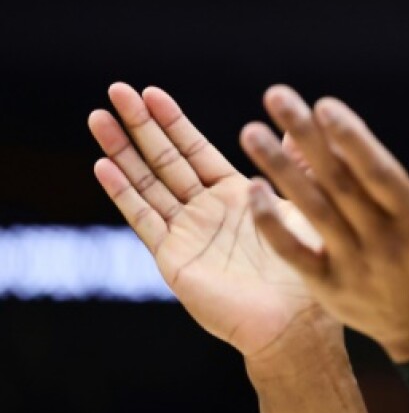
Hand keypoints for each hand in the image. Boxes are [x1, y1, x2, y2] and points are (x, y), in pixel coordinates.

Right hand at [89, 83, 325, 357]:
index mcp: (235, 196)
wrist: (294, 322)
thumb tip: (304, 120)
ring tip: (98, 118)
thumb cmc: (306, 270)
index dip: (173, 122)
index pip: (196, 150)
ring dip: (122, 151)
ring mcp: (186, 233)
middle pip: (165, 160)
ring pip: (147, 184)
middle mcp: (205, 211)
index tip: (151, 92)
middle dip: (141, 126)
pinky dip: (124, 192)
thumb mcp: (304, 206)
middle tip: (117, 90)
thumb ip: (298, 165)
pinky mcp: (174, 257)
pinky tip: (104, 165)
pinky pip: (145, 219)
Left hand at [239, 86, 408, 361]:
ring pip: (313, 211)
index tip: (324, 104)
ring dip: (279, 171)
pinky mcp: (328, 286)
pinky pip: (294, 254)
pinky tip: (253, 190)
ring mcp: (353, 263)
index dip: (352, 140)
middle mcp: (382, 237)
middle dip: (306, 137)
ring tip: (251, 132)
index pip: (379, 172)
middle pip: (339, 182)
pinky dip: (272, 225)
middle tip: (277, 95)